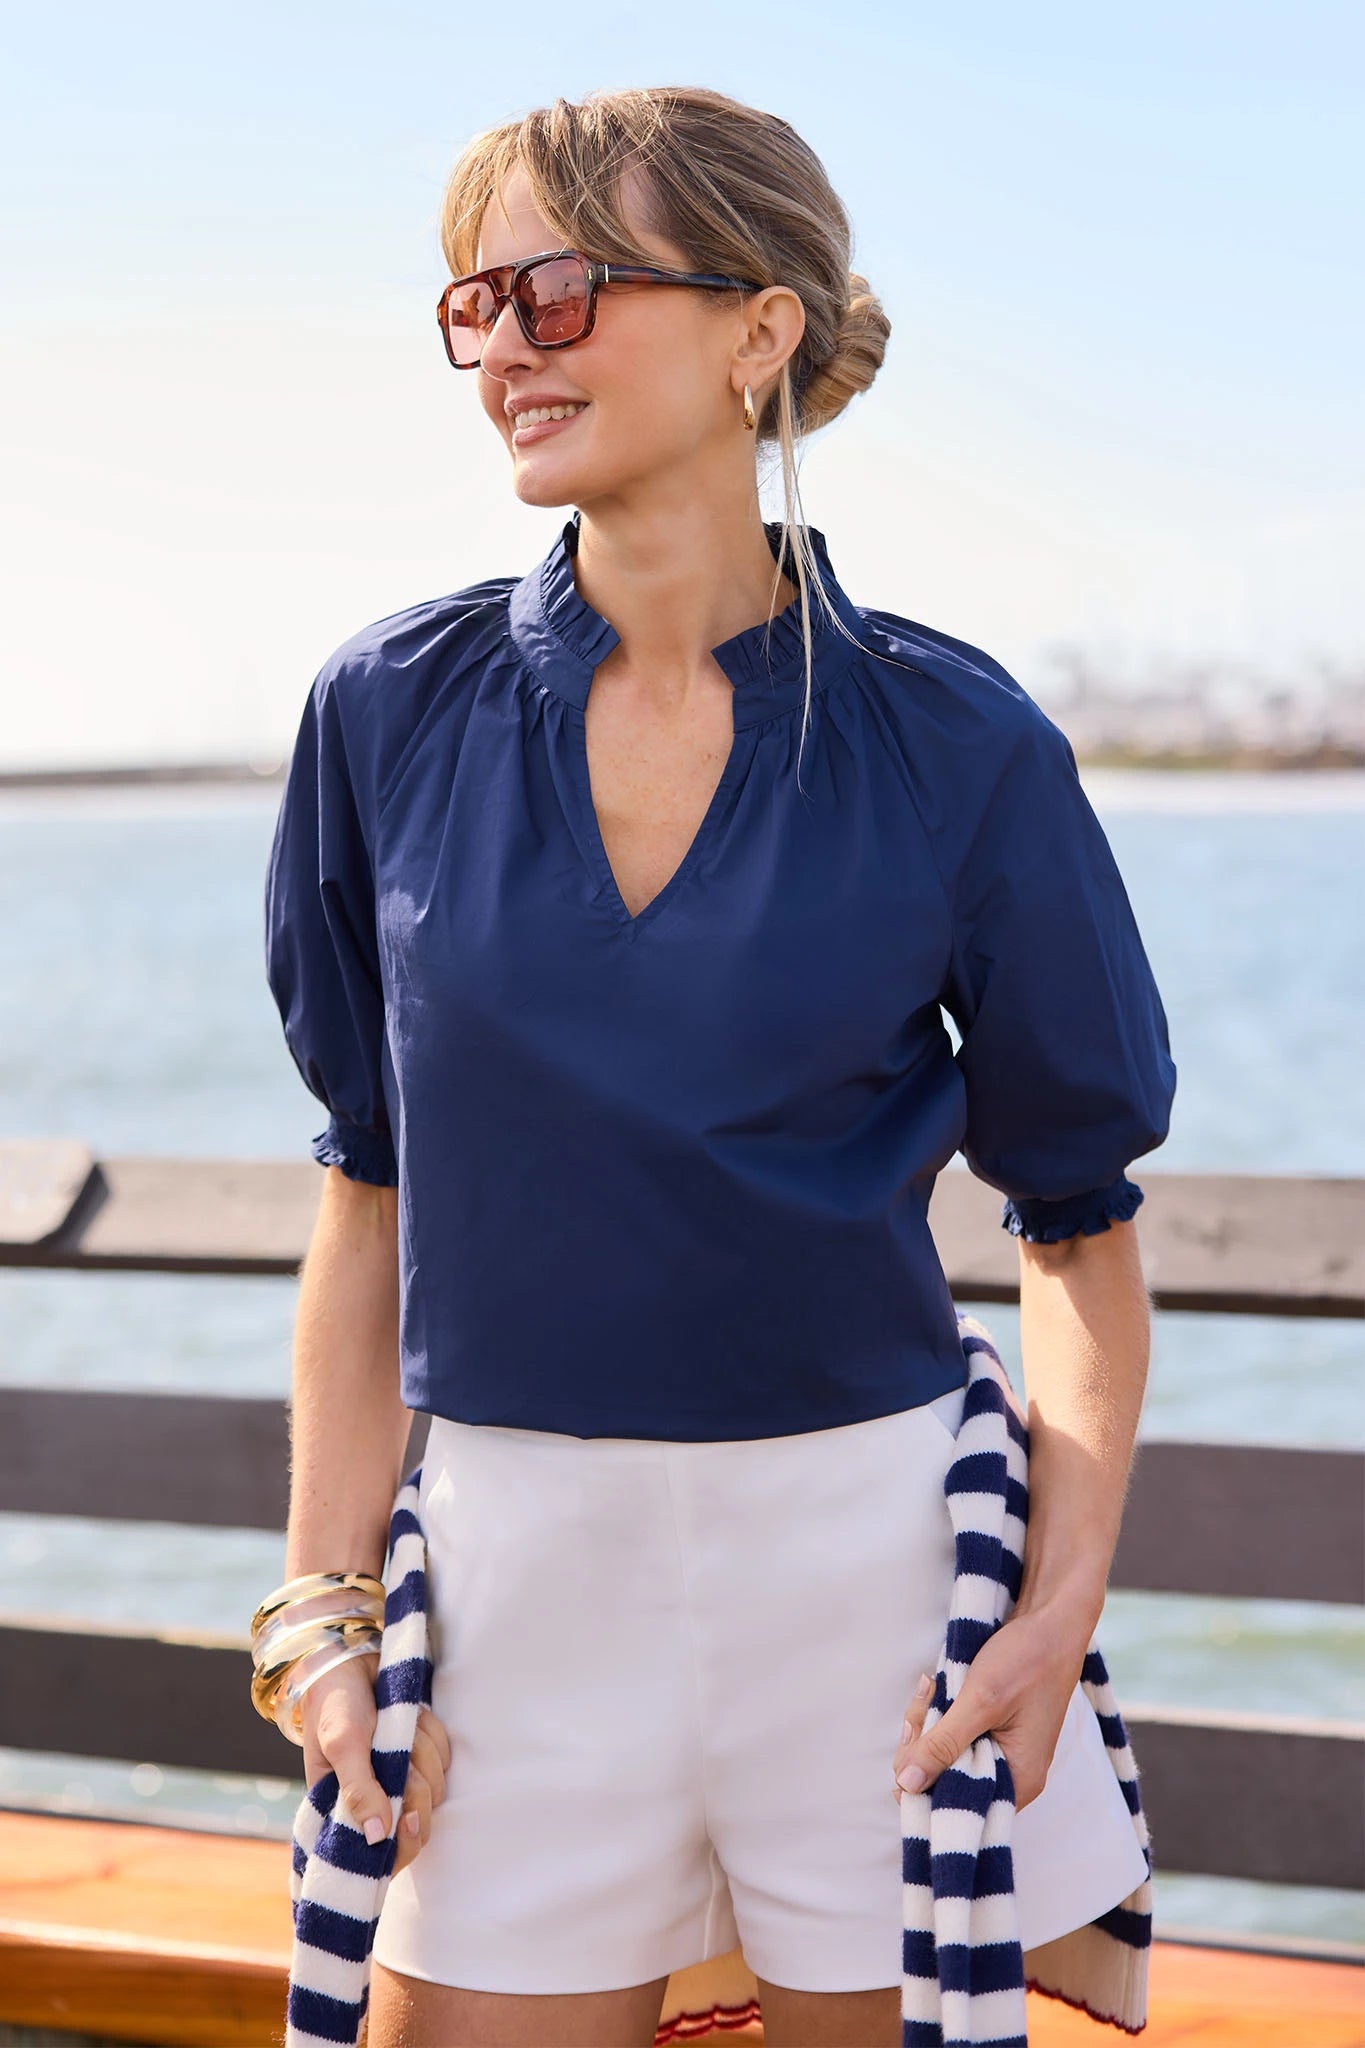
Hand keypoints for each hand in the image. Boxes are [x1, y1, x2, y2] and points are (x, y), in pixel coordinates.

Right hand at [301, 1653, 451, 1868]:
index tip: (411, 1820)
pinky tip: (410, 1717)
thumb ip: (358, 1791)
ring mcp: (400, 1778)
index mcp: (344, 1813)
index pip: (381, 1856)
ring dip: (421, 1751)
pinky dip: (431, 1733)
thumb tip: (377, 1839)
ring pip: (435, 1785)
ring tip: (394, 1727)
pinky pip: (444, 1754)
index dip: (403, 1845)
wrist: (352, 1657)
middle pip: (418, 1821)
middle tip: (399, 1756)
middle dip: (414, 1784)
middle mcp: (375, 1801)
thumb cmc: (336, 1703)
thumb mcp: (342, 1745)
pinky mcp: (419, 1753)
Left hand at [891, 1604, 1086, 1811]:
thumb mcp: (981, 1701)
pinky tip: (935, 1685)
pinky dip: (938, 1712)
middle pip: (945, 1782)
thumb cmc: (1028, 1660)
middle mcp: (1011, 1775)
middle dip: (922, 1743)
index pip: (957, 1809)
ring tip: (931, 1685)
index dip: (923, 1784)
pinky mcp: (991, 1731)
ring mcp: (1001, 1752)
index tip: (912, 1741)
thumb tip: (905, 1786)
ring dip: (927, 1721)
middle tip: (925, 1700)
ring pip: (943, 1755)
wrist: (1052, 1620)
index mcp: (1018, 1781)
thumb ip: (943, 1745)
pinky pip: (952, 1734)